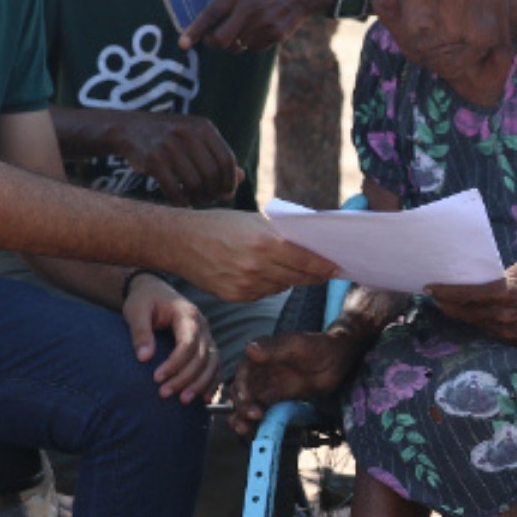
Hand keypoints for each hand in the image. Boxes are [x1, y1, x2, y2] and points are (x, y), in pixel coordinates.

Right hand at [107, 110, 242, 206]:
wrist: (128, 129)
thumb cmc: (169, 137)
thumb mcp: (195, 138)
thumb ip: (217, 155)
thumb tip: (241, 178)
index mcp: (203, 127)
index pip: (226, 159)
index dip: (230, 180)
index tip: (227, 193)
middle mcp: (187, 134)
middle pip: (212, 174)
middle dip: (214, 191)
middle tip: (211, 199)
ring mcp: (169, 147)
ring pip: (195, 184)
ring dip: (198, 197)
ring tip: (197, 199)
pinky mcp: (153, 161)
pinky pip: (174, 190)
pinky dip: (181, 201)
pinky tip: (183, 203)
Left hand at [122, 273, 219, 404]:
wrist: (153, 290)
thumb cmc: (144, 299)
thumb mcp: (136, 310)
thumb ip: (140, 332)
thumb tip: (144, 358)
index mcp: (187, 314)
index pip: (188, 343)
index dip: (174, 363)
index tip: (156, 378)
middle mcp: (202, 325)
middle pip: (201, 357)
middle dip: (184, 378)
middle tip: (164, 393)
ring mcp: (206, 335)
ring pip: (211, 363)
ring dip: (200, 384)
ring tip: (183, 401)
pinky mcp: (205, 345)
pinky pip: (214, 365)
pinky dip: (211, 382)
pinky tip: (203, 398)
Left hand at [179, 0, 335, 53]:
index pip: (211, 15)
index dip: (195, 30)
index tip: (182, 43)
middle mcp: (250, 11)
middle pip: (222, 39)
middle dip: (211, 42)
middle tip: (210, 37)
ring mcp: (264, 26)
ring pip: (237, 45)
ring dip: (231, 41)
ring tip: (234, 29)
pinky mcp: (276, 35)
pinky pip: (254, 47)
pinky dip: (248, 41)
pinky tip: (254, 28)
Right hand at [179, 210, 339, 303]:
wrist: (180, 241)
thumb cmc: (219, 224)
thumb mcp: (252, 220)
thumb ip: (279, 233)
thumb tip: (307, 243)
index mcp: (265, 243)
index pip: (306, 260)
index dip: (324, 266)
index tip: (336, 267)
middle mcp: (257, 266)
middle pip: (298, 277)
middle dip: (313, 275)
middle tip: (325, 272)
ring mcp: (246, 285)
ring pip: (281, 287)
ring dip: (290, 279)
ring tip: (294, 271)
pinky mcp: (235, 296)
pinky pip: (263, 294)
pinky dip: (269, 285)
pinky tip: (265, 274)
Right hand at [229, 329, 363, 433]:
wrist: (338, 358)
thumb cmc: (319, 346)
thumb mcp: (297, 344)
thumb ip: (273, 347)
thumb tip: (249, 349)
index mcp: (261, 354)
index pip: (243, 372)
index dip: (241, 386)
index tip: (246, 399)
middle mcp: (260, 370)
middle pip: (241, 390)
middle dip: (241, 405)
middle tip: (254, 416)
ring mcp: (268, 385)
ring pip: (247, 403)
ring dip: (242, 417)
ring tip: (246, 429)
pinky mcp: (276, 398)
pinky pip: (260, 410)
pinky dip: (254, 422)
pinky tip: (254, 431)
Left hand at [425, 262, 516, 346]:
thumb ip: (505, 275)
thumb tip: (486, 278)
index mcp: (512, 295)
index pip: (470, 294)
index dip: (447, 292)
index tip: (430, 286)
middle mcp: (509, 318)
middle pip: (467, 313)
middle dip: (447, 304)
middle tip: (433, 294)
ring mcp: (513, 334)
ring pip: (477, 323)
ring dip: (461, 313)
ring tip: (447, 302)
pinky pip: (490, 330)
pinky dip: (478, 320)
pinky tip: (472, 311)